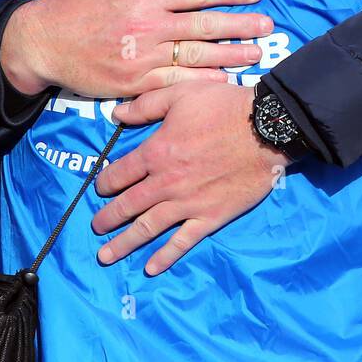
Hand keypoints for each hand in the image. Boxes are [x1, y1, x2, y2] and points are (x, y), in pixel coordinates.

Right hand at [0, 0, 272, 97]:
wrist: (40, 43)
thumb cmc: (72, 9)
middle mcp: (149, 27)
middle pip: (205, 25)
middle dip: (240, 26)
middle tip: (268, 26)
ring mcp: (143, 58)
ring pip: (196, 56)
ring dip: (230, 56)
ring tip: (256, 54)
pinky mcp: (134, 84)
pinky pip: (175, 84)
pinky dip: (201, 84)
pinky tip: (223, 82)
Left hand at [94, 83, 289, 274]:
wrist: (266, 130)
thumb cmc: (223, 107)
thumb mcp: (181, 94)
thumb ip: (146, 105)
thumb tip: (115, 113)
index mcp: (156, 152)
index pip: (120, 173)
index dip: (105, 182)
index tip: (100, 188)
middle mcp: (166, 183)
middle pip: (129, 205)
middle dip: (108, 218)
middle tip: (96, 228)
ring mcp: (188, 203)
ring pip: (148, 227)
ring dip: (124, 243)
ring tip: (106, 255)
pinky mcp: (211, 217)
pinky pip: (183, 241)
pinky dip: (165, 256)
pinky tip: (151, 268)